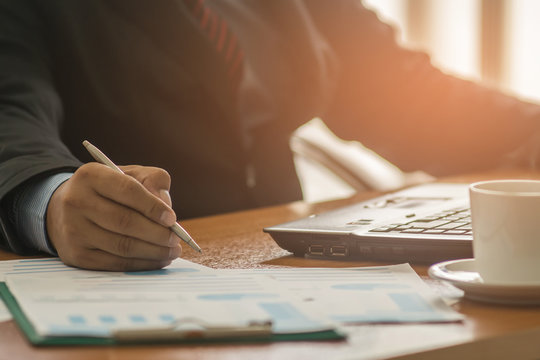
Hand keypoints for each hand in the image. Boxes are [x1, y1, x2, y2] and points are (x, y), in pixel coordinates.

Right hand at [46, 163, 181, 270]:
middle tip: (176, 239)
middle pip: (124, 221)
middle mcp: (76, 201)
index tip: (172, 218)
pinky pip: (115, 263)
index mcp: (91, 176)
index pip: (127, 190)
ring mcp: (73, 230)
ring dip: (153, 251)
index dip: (152, 206)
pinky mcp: (76, 255)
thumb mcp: (130, 175)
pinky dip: (141, 264)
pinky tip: (157, 259)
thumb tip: (166, 206)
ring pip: (121, 245)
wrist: (65, 210)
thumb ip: (153, 181)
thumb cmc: (109, 191)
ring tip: (172, 250)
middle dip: (156, 233)